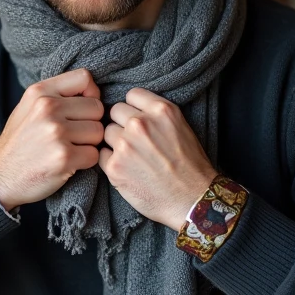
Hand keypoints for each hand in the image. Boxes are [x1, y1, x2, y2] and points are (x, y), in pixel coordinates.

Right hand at [0, 68, 103, 210]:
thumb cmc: (20, 141)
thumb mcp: (29, 107)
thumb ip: (56, 95)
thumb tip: (93, 92)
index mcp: (40, 92)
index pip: (84, 78)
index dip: (90, 95)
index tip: (80, 110)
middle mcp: (48, 108)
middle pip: (97, 108)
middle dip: (90, 123)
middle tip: (71, 136)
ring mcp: (56, 132)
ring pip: (98, 132)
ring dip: (88, 144)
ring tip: (68, 148)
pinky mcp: (64, 157)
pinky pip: (94, 155)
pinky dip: (85, 162)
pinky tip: (68, 163)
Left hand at [99, 88, 216, 229]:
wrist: (193, 199)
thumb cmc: (190, 165)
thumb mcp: (181, 126)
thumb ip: (156, 114)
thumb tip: (133, 109)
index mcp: (160, 110)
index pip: (131, 95)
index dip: (134, 108)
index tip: (138, 119)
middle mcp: (140, 123)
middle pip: (115, 111)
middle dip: (122, 124)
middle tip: (135, 141)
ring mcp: (125, 145)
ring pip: (106, 132)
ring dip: (115, 142)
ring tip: (132, 157)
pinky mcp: (114, 166)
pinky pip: (101, 154)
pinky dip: (110, 161)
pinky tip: (127, 170)